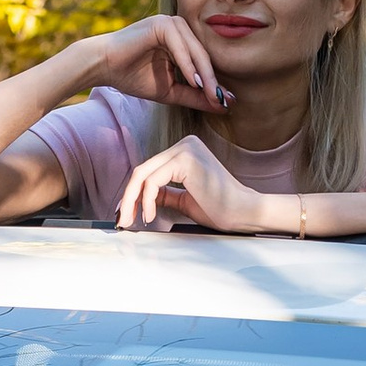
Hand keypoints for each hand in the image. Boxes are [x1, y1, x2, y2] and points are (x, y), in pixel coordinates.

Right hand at [80, 12, 230, 112]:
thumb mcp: (169, 91)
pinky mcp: (161, 23)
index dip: (215, 83)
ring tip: (212, 94)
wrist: (102, 66)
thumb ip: (194, 95)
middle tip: (224, 101)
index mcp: (182, 40)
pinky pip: (180, 45)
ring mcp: (170, 23)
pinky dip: (188, 64)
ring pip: (195, 50)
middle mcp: (179, 28)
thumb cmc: (131, 76)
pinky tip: (194, 81)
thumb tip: (223, 105)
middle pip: (203, 56)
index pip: (204, 62)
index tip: (226, 103)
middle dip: (214, 80)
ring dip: (204, 74)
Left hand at [115, 133, 264, 231]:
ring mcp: (185, 149)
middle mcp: (185, 144)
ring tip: (133, 220)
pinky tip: (150, 216)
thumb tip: (141, 198)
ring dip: (132, 201)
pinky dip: (146, 200)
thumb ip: (164, 195)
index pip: (149, 170)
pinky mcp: (185, 159)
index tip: (126, 214)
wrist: (243, 213)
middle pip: (142, 170)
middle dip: (127, 198)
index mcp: (185, 152)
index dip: (133, 194)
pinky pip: (153, 181)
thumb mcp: (184, 200)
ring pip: (143, 174)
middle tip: (122, 220)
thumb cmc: (220, 208)